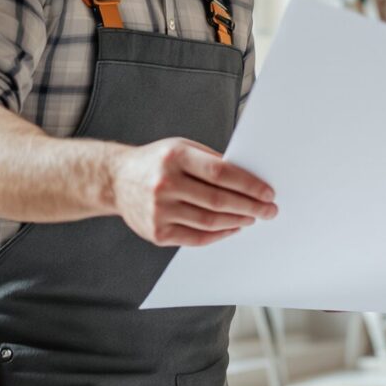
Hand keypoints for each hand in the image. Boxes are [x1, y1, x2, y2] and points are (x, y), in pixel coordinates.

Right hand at [109, 137, 277, 246]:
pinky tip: (232, 228)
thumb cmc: (157, 162)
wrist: (116, 180)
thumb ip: (212, 161)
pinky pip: (196, 237)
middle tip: (269, 210)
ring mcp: (158, 210)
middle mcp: (165, 183)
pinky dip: (219, 234)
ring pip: (209, 222)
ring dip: (237, 222)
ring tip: (253, 218)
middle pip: (218, 200)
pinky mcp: (156, 232)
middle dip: (250, 207)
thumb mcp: (182, 148)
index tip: (267, 193)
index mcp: (175, 157)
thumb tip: (249, 180)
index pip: (221, 173)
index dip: (249, 185)